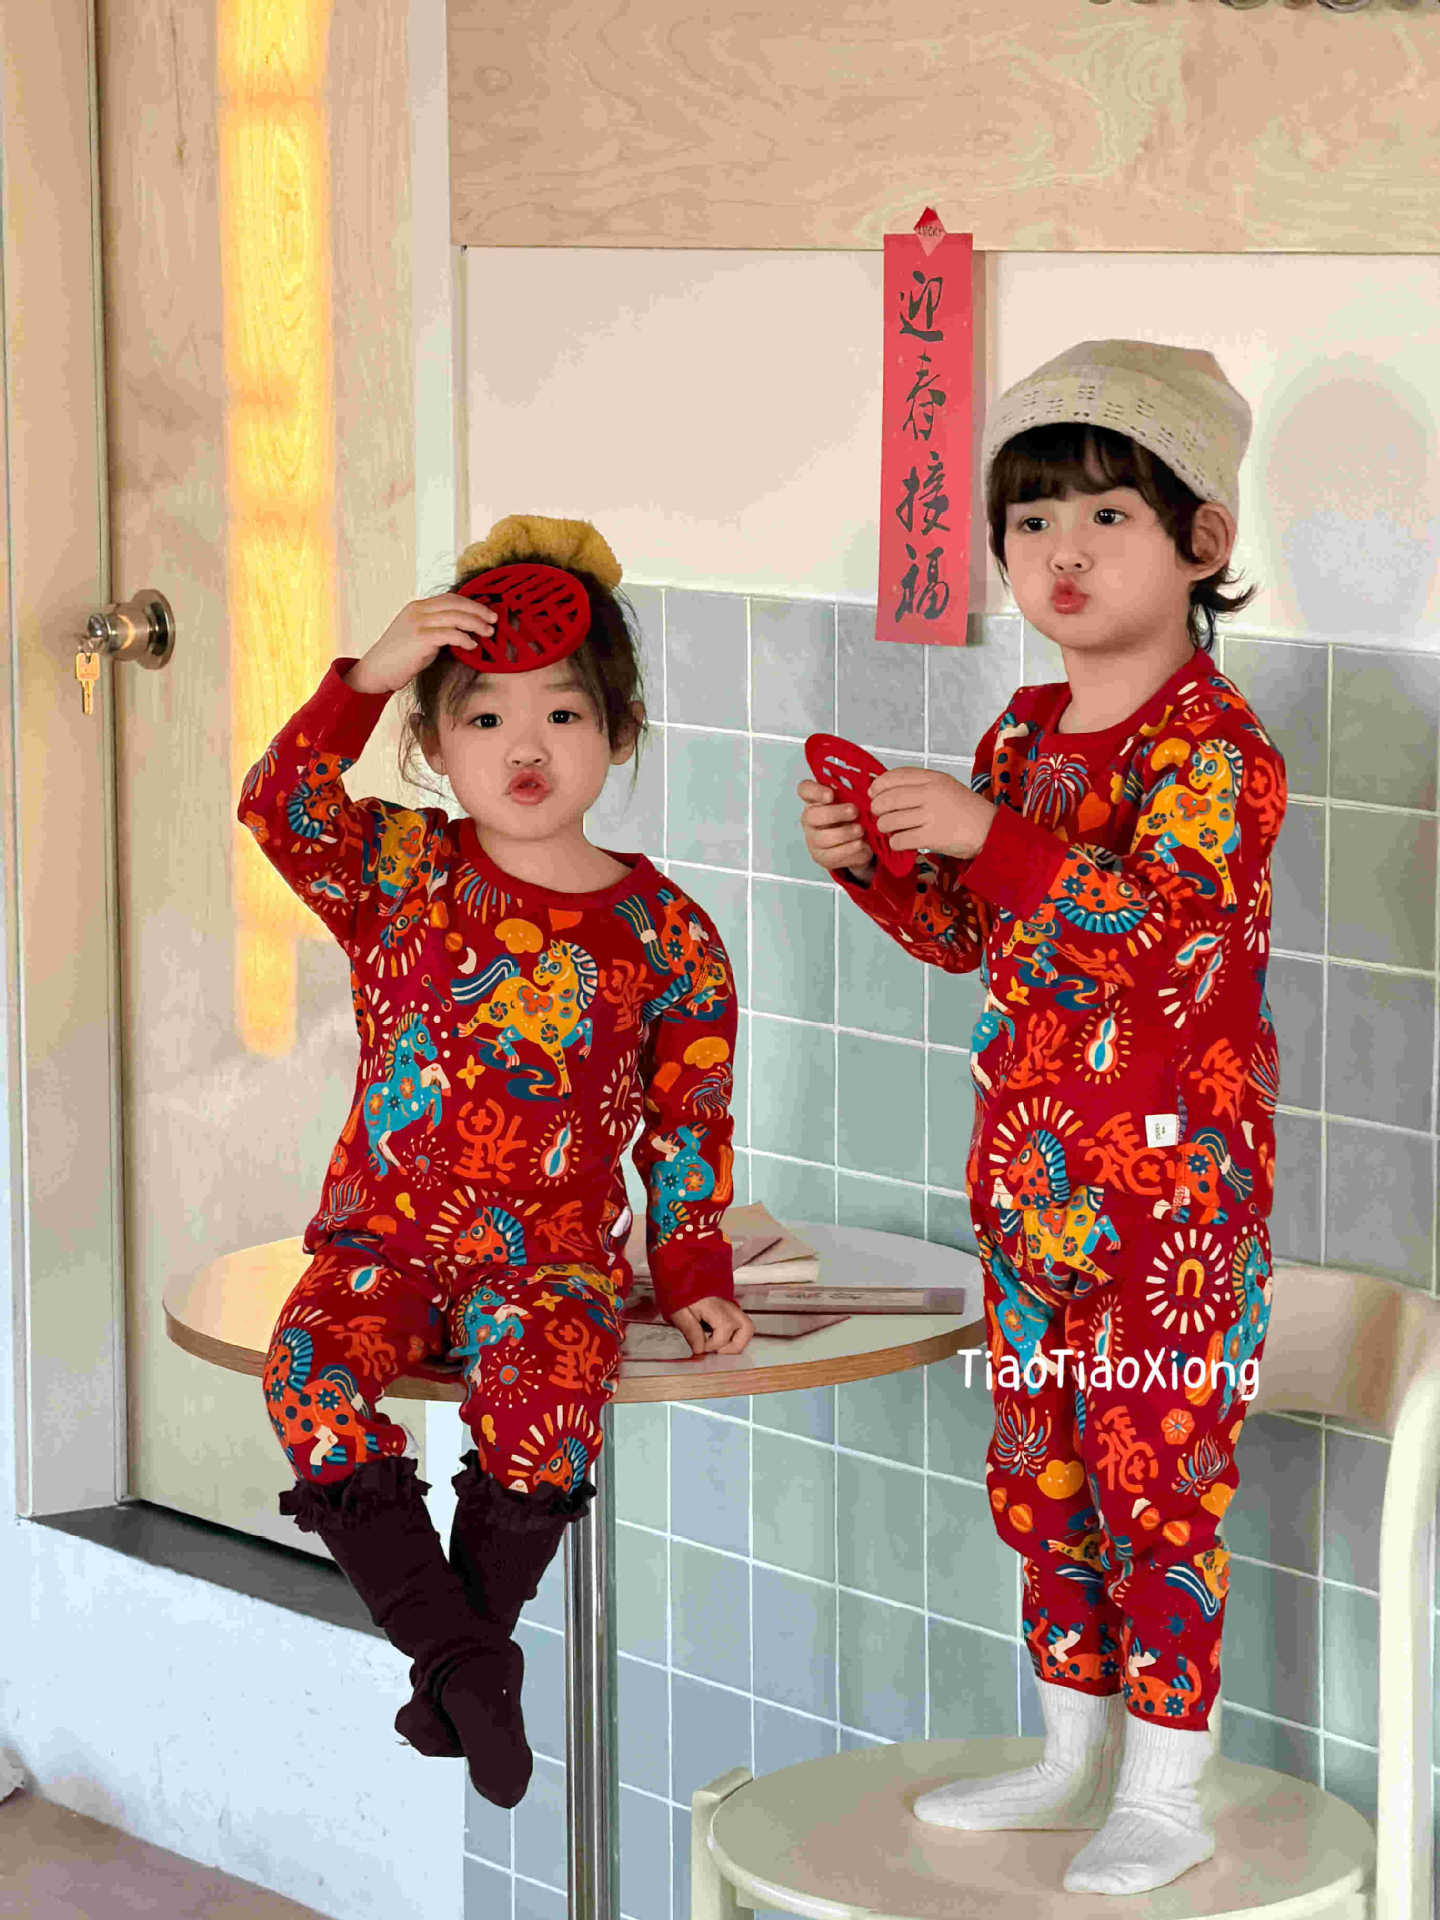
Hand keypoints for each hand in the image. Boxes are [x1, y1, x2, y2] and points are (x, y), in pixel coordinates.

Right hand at [342, 593, 499, 695]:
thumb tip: (463, 632)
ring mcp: (418, 623)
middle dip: (478, 610)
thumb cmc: (399, 658)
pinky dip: (464, 639)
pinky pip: (449, 634)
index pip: (450, 598)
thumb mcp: (418, 637)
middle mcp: (418, 611)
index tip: (486, 612)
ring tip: (489, 633)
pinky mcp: (420, 638)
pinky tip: (473, 646)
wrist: (376, 671)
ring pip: (455, 616)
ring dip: (476, 624)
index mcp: (417, 607)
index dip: (471, 603)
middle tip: (494, 619)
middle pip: (455, 603)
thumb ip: (436, 629)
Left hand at [668, 1296, 753, 1356]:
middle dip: (733, 1347)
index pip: (725, 1329)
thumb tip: (700, 1349)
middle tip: (716, 1351)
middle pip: (747, 1329)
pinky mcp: (732, 1312)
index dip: (713, 1345)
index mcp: (716, 1306)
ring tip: (719, 1347)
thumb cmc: (683, 1296)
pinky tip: (718, 1339)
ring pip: (748, 1329)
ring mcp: (733, 1309)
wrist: (685, 1283)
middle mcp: (729, 1307)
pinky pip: (741, 1328)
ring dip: (736, 1344)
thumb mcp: (680, 1313)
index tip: (701, 1347)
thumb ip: (690, 1331)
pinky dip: (733, 1338)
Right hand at [796, 777, 876, 880]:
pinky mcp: (822, 857)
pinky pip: (833, 854)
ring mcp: (813, 839)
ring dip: (845, 833)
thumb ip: (859, 790)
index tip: (830, 794)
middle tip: (855, 812)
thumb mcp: (858, 800)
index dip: (814, 791)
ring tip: (861, 830)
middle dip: (835, 813)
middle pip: (812, 815)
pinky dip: (849, 849)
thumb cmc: (856, 817)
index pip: (805, 789)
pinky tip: (860, 844)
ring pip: (822, 837)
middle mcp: (810, 818)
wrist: (861, 843)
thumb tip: (870, 783)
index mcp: (817, 800)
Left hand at [869, 767, 995, 859]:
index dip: (878, 786)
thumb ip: (920, 785)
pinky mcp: (932, 836)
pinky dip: (895, 842)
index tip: (873, 793)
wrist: (990, 830)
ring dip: (884, 827)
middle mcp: (931, 794)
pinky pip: (899, 839)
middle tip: (879, 815)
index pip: (894, 777)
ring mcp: (931, 815)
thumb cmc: (966, 810)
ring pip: (889, 820)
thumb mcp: (946, 786)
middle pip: (887, 799)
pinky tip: (901, 841)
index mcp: (933, 778)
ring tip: (891, 829)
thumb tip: (886, 789)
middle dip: (877, 809)